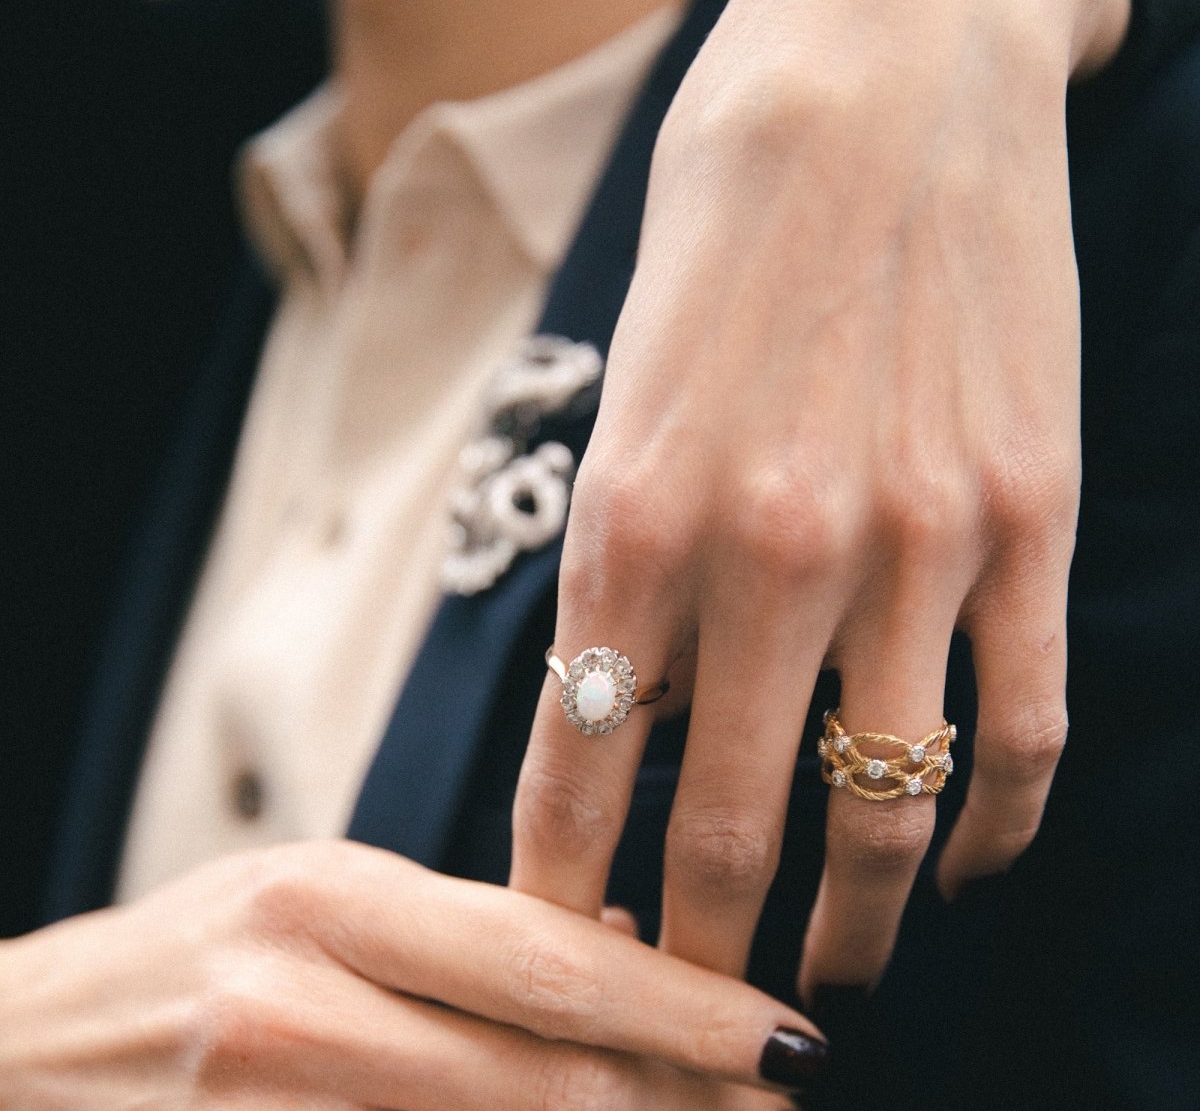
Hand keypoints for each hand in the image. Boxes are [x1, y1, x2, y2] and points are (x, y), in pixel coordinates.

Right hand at [0, 841, 824, 1107]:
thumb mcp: (316, 900)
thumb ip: (459, 931)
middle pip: (542, 1072)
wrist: (19, 1057)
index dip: (681, 1003)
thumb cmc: (186, 960)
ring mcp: (268, 1109)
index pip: (545, 956)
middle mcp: (299, 1003)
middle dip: (683, 1098)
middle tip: (782, 1103)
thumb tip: (617, 946)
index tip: (785, 1033)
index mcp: (329, 898)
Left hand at [510, 0, 1130, 998]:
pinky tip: (963, 866)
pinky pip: (1022, 730)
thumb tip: (628, 711)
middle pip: (728, 829)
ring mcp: (915, 544)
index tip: (563, 955)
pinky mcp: (1027, 519)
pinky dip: (991, 830)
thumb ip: (630, 562)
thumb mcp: (628, 388)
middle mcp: (771, 550)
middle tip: (684, 1023)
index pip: (576, 764)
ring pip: (883, 815)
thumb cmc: (726, 221)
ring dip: (849, 926)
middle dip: (699, 954)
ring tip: (824, 982)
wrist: (883, 69)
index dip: (563, 888)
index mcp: (634, 513)